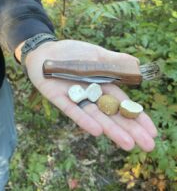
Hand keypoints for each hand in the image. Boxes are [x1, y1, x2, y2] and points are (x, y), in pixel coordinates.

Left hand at [24, 39, 156, 151]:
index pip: (123, 104)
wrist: (45, 51)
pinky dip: (84, 119)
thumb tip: (137, 65)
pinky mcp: (59, 99)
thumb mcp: (96, 53)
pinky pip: (73, 110)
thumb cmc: (71, 52)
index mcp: (102, 85)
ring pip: (95, 116)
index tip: (151, 132)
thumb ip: (114, 61)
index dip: (137, 117)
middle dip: (130, 130)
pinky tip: (97, 131)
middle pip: (112, 115)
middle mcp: (91, 95)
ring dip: (111, 129)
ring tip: (127, 144)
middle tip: (147, 146)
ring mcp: (76, 98)